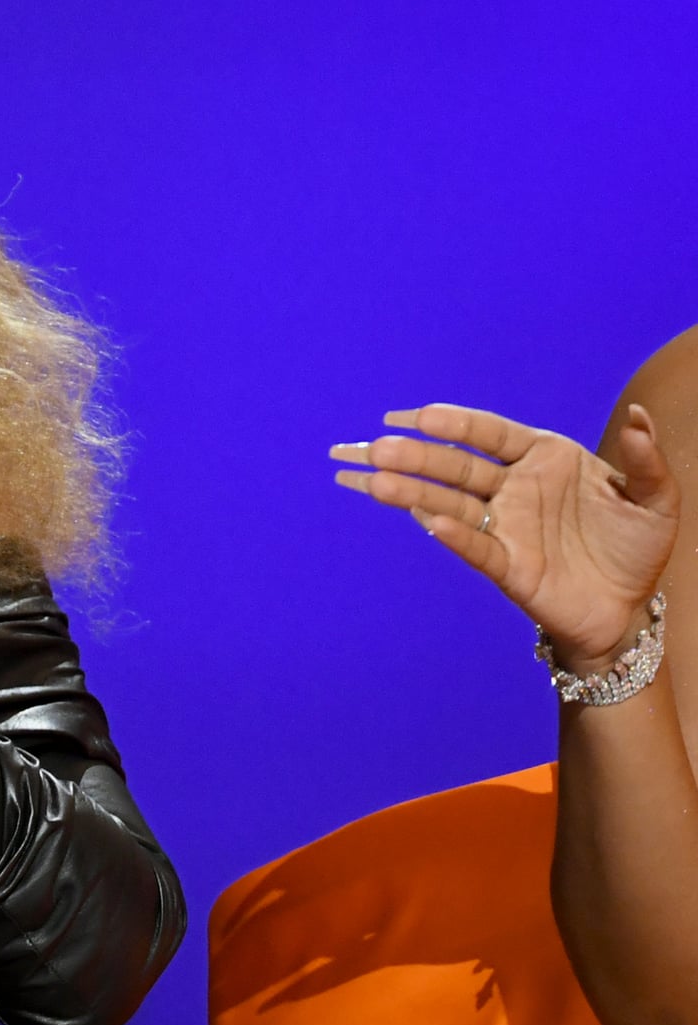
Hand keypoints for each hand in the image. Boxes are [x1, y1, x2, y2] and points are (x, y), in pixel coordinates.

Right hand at [331, 402, 678, 668]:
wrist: (628, 609)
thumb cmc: (636, 548)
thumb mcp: (658, 499)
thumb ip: (646, 459)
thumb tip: (636, 416)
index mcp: (544, 459)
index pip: (490, 434)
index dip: (453, 424)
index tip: (416, 416)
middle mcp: (514, 489)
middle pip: (455, 467)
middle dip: (412, 456)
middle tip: (372, 448)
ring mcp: (504, 527)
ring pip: (448, 504)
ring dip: (408, 492)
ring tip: (368, 480)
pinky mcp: (506, 566)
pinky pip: (475, 547)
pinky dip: (453, 536)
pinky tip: (426, 523)